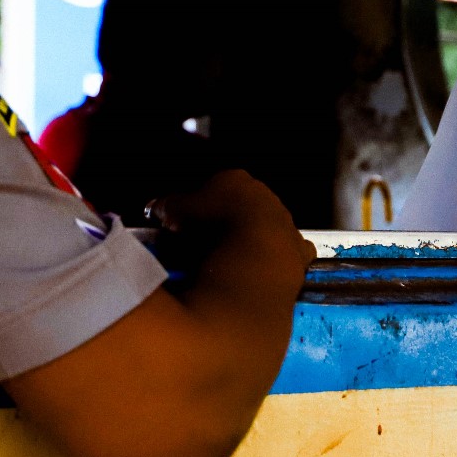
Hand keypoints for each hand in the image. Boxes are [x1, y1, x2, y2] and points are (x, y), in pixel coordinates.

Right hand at [156, 169, 315, 274]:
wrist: (255, 259)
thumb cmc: (215, 228)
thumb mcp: (177, 213)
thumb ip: (168, 207)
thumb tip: (157, 208)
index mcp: (236, 181)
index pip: (215, 187)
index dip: (198, 205)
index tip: (184, 223)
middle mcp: (266, 198)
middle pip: (243, 208)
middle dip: (226, 223)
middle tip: (204, 244)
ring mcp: (286, 224)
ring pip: (267, 230)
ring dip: (250, 243)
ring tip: (228, 262)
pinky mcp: (299, 253)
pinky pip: (287, 256)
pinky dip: (274, 264)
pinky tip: (257, 276)